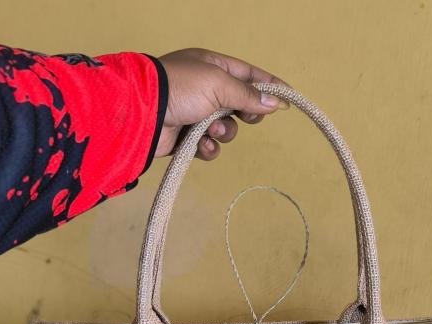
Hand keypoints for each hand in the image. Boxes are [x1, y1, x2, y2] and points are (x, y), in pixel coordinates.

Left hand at [155, 48, 287, 160]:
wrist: (143, 112)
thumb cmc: (180, 88)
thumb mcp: (219, 84)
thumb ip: (247, 95)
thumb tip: (273, 103)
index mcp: (212, 67)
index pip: (248, 75)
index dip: (269, 87)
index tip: (288, 100)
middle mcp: (205, 89)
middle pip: (240, 106)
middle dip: (244, 115)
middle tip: (246, 118)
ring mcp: (195, 114)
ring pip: (226, 130)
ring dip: (223, 133)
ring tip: (210, 130)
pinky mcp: (186, 138)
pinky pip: (208, 146)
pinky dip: (207, 147)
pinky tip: (200, 144)